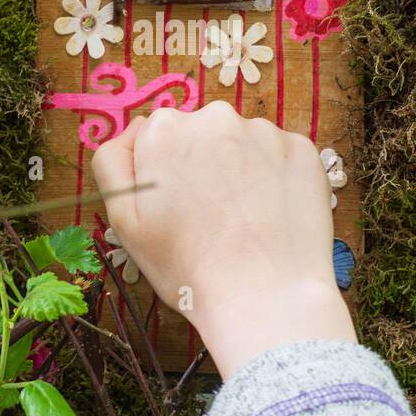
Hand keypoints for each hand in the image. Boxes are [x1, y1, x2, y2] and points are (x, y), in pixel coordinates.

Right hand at [92, 102, 355, 377]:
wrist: (265, 298)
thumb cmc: (187, 267)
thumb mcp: (123, 221)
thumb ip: (113, 163)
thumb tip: (135, 131)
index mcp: (164, 131)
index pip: (156, 136)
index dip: (163, 173)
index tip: (175, 206)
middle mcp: (214, 117)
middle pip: (200, 134)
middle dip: (201, 164)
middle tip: (208, 217)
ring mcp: (264, 131)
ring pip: (242, 143)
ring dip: (239, 169)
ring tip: (243, 220)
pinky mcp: (302, 149)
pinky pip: (278, 156)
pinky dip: (274, 178)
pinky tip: (270, 215)